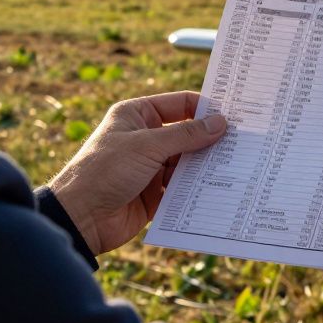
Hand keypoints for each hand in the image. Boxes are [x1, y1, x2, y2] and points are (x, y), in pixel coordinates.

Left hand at [49, 92, 226, 254]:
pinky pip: (183, 186)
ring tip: (237, 164)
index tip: (234, 115)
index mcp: (137, 116)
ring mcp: (151, 166)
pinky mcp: (155, 193)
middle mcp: (146, 139)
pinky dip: (198, 187)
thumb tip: (220, 123)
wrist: (79, 218)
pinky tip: (220, 187)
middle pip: (188, 134)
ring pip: (188, 161)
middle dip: (211, 139)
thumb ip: (186, 135)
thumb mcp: (147, 146)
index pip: (181, 104)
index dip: (206, 108)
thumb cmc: (104, 171)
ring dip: (207, 164)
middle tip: (243, 140)